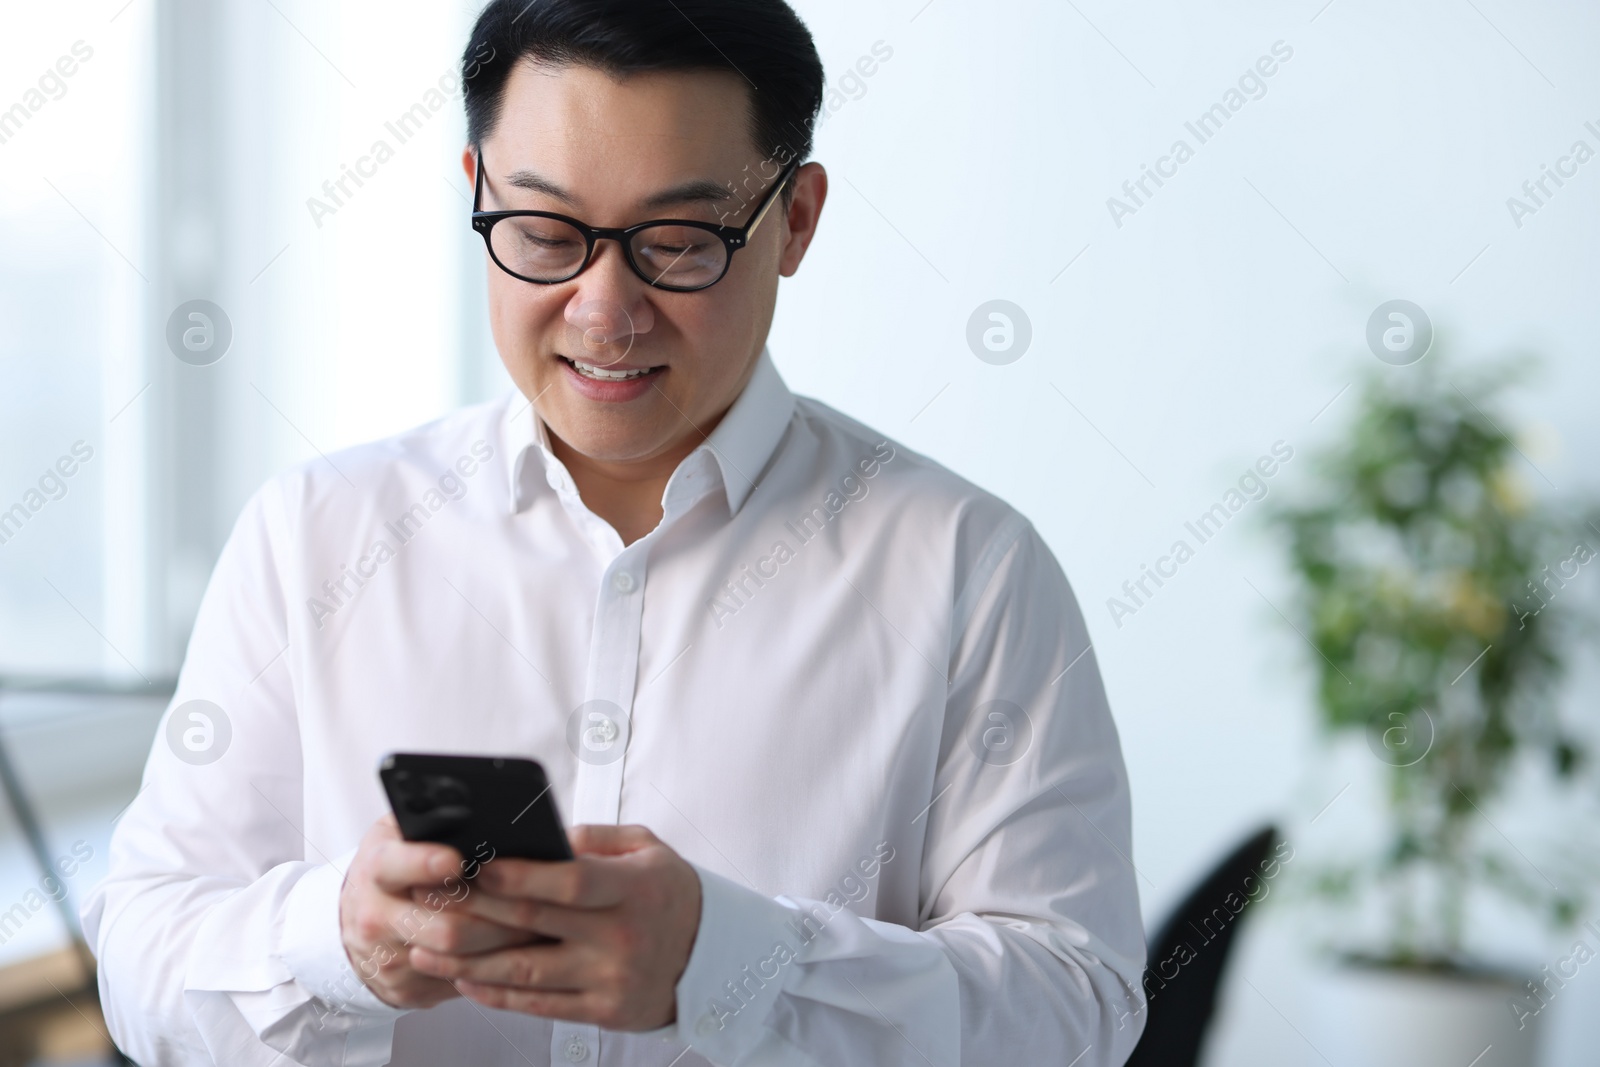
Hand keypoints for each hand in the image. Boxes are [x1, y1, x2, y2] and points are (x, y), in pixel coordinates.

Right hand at [339, 814, 537, 1008]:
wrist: (354, 920)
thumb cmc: (395, 866)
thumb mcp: (400, 834)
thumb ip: (429, 822)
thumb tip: (482, 812)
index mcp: (376, 868)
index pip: (395, 865)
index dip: (425, 863)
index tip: (457, 860)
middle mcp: (375, 916)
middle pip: (444, 926)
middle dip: (496, 915)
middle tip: (536, 901)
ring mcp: (389, 958)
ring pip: (458, 959)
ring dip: (504, 943)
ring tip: (541, 924)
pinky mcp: (404, 988)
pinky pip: (458, 983)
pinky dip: (493, 967)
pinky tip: (519, 949)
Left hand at [408, 824, 702, 1029]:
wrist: (713, 957)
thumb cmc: (671, 894)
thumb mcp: (649, 849)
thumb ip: (596, 838)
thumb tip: (542, 837)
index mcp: (634, 888)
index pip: (569, 882)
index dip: (519, 875)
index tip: (474, 865)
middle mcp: (621, 936)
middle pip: (534, 924)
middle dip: (474, 910)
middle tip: (430, 898)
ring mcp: (610, 978)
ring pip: (525, 972)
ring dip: (468, 961)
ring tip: (427, 948)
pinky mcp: (603, 1011)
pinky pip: (538, 1005)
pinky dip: (496, 995)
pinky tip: (465, 981)